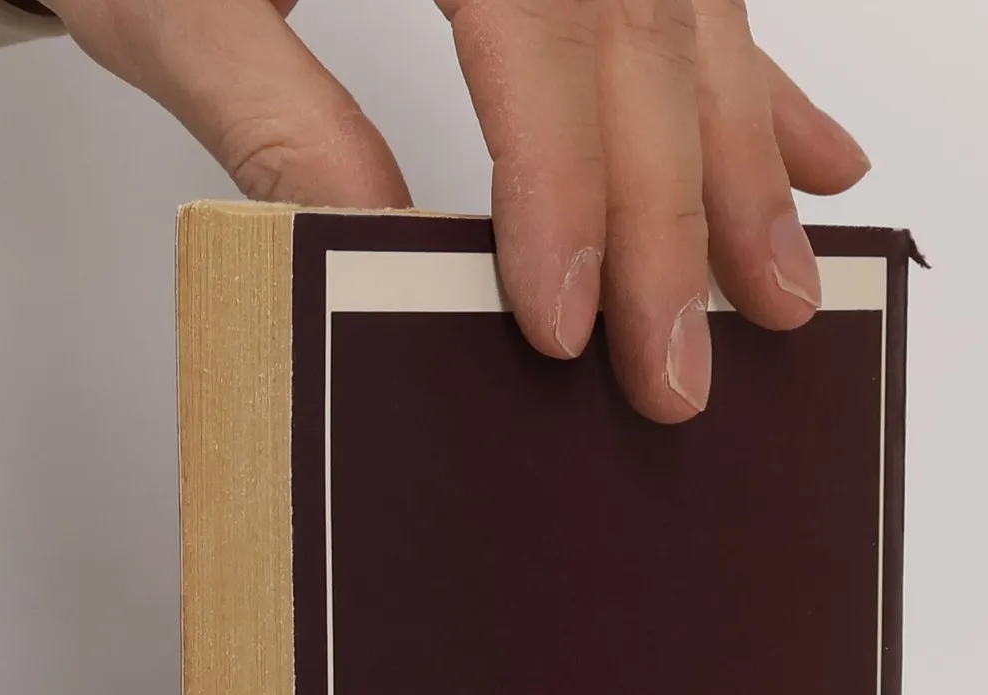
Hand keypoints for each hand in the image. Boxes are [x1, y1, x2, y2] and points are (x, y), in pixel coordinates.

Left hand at [45, 0, 869, 422]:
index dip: (567, 184)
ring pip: (690, 13)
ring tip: (779, 291)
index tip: (568, 325)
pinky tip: (815, 156)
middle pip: (636, 30)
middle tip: (678, 366)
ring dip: (742, 162)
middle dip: (672, 214)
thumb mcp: (172, 3)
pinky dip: (753, 82)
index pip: (542, 27)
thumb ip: (278, 120)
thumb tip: (389, 257)